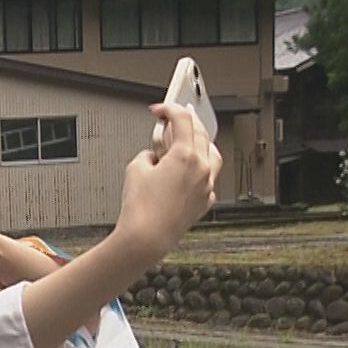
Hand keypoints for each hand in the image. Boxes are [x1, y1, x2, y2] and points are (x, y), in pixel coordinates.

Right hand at [113, 103, 221, 263]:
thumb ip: (148, 154)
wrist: (147, 238)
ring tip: (189, 140)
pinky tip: (190, 170)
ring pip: (212, 154)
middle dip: (186, 121)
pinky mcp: (204, 201)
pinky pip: (209, 177)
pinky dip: (200, 168)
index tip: (160, 110)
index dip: (169, 109)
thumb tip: (154, 156)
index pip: (182, 120)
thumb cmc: (141, 208)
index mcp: (185, 155)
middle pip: (200, 133)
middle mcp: (202, 168)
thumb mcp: (135, 169)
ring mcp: (206, 186)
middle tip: (174, 117)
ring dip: (200, 142)